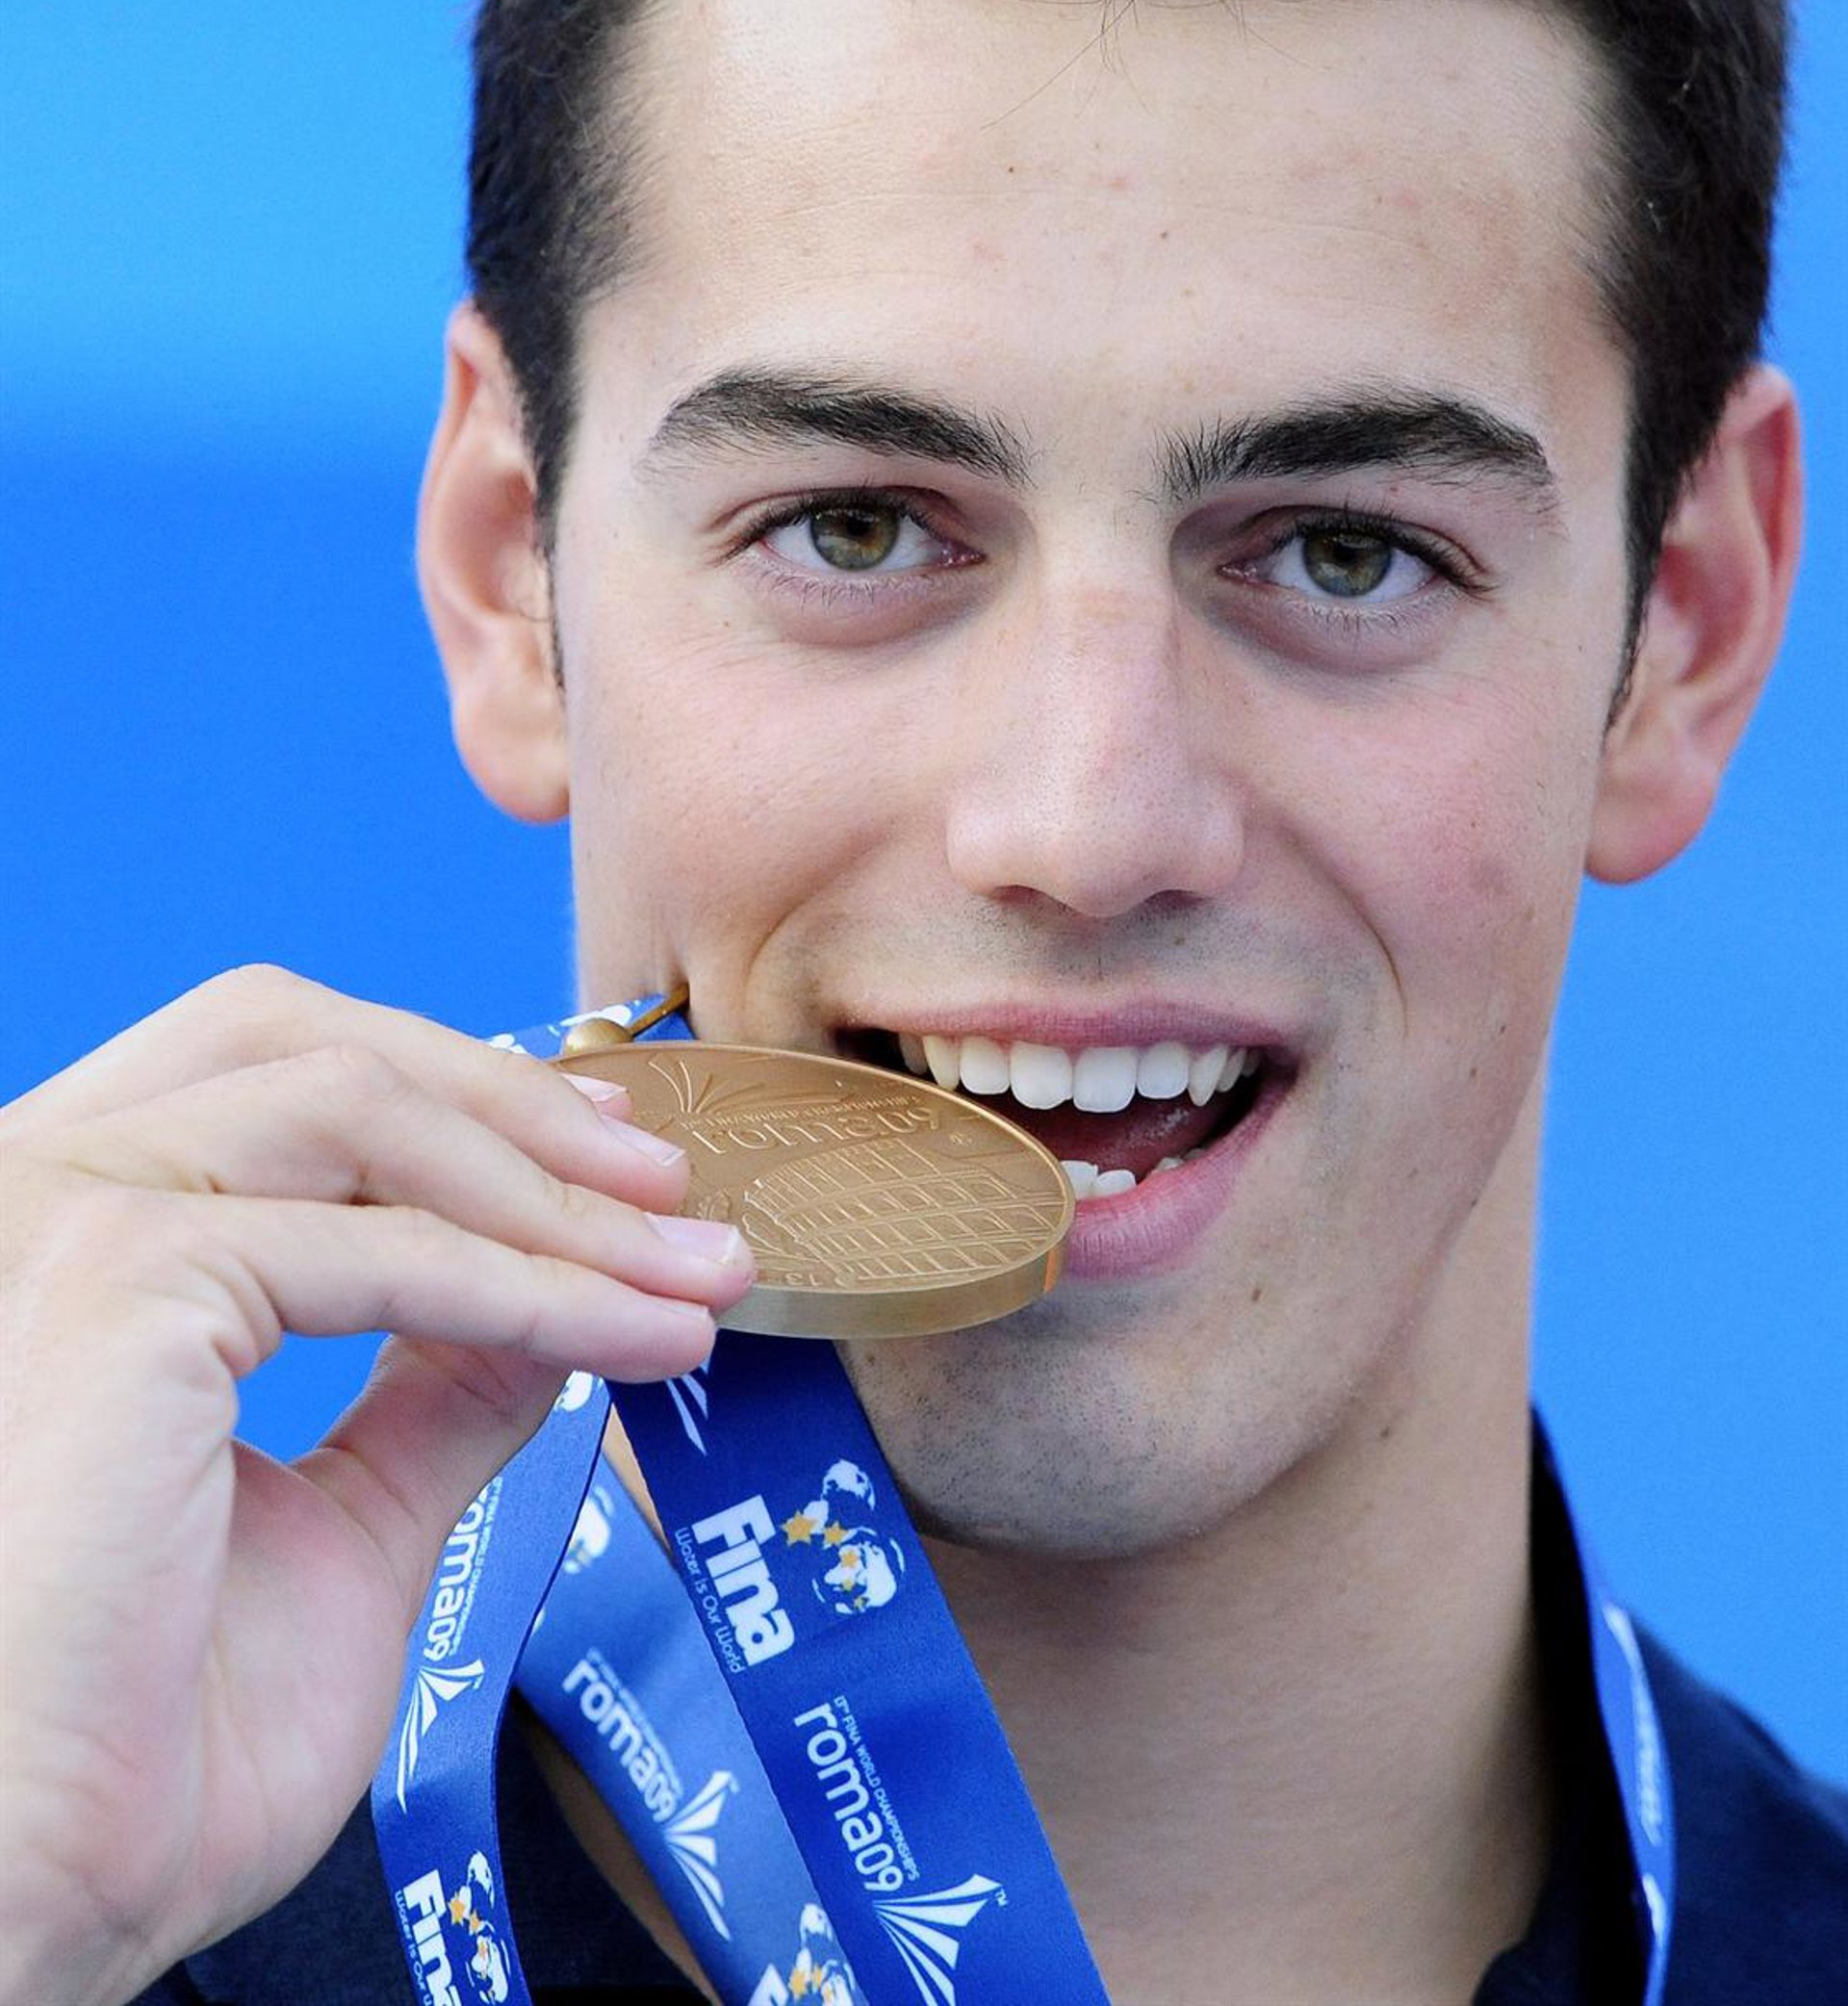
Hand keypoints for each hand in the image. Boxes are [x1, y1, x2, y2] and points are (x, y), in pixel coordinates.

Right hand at [0, 967, 751, 2005]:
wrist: (31, 1902)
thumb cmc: (132, 1757)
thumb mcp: (338, 1525)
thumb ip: (435, 1392)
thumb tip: (557, 1302)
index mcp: (71, 1235)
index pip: (270, 1071)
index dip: (452, 1091)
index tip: (605, 1164)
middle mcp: (41, 1189)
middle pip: (309, 1043)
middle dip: (513, 1102)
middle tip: (668, 1184)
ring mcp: (67, 1216)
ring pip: (367, 1119)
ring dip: (559, 1196)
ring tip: (690, 1270)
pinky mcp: (122, 1277)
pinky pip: (390, 1253)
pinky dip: (542, 1288)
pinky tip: (637, 1335)